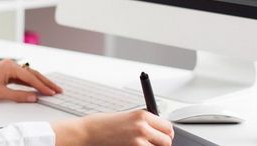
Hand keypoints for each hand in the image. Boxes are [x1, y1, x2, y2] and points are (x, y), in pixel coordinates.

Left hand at [0, 59, 62, 101]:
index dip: (42, 86)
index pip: (31, 77)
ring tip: (51, 89)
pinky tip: (37, 87)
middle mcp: (11, 65)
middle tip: (57, 89)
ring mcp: (9, 68)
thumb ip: (19, 96)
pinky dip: (31, 83)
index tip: (52, 92)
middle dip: (46, 82)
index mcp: (10, 66)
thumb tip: (33, 97)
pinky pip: (22, 77)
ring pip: (29, 75)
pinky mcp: (6, 73)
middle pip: (33, 73)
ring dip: (39, 82)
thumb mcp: (1, 94)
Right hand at [52, 110, 173, 145]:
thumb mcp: (128, 117)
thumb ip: (144, 122)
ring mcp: (138, 142)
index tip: (163, 136)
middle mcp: (142, 127)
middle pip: (167, 141)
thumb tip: (158, 131)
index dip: (166, 133)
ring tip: (141, 145)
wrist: (88, 132)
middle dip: (162, 144)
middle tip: (153, 143)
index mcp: (142, 115)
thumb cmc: (104, 124)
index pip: (168, 127)